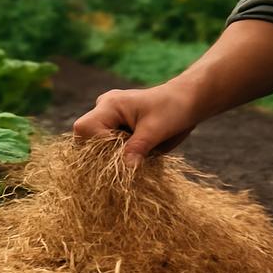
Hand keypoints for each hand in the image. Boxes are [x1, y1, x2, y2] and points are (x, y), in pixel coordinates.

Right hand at [72, 84, 201, 167]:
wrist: (187, 102)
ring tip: (139, 154)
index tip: (120, 156)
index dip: (97, 147)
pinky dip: (121, 156)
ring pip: (98, 148)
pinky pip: (110, 148)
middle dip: (106, 155)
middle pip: (87, 140)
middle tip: (132, 158)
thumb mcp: (156, 130)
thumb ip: (138, 148)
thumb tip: (125, 170)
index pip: (84, 130)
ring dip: (115, 157)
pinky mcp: (117, 128)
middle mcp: (104, 110)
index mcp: (109, 105)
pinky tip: (139, 155)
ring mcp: (109, 119)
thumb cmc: (173, 108)